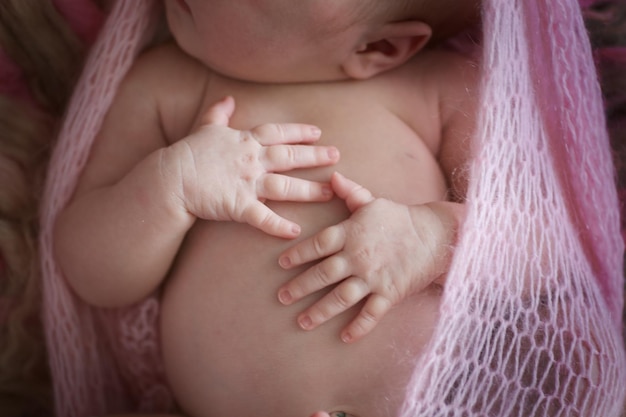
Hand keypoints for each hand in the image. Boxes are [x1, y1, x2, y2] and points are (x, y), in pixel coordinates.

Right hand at [164, 96, 339, 237]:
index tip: (318, 132)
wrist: (170, 178)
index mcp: (245, 141)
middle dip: (315, 156)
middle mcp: (251, 160)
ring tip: (329, 192)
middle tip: (336, 157)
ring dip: (308, 191)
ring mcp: (246, 183)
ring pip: (284, 187)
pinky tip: (295, 232)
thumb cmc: (188, 153)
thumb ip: (219, 113)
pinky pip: (262, 217)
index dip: (299, 132)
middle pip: (289, 157)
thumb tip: (229, 98)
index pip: (278, 133)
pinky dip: (278, 226)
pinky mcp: (237, 205)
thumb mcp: (205, 127)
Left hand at [277, 172, 455, 342]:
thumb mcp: (373, 201)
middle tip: (282, 297)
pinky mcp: (390, 292)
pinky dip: (358, 327)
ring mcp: (373, 276)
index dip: (298, 254)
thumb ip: (350, 192)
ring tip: (303, 322)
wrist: (435, 235)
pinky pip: (371, 313)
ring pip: (341, 297)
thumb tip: (332, 176)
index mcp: (350, 233)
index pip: (317, 245)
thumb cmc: (400, 218)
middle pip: (323, 274)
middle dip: (300, 287)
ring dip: (320, 311)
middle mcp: (357, 256)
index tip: (282, 264)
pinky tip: (345, 338)